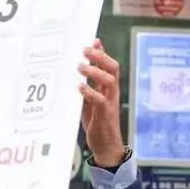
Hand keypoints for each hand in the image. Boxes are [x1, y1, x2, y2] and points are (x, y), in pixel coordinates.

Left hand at [78, 39, 125, 167]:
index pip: (109, 66)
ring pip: (109, 80)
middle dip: (100, 56)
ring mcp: (110, 103)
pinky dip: (90, 92)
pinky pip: (100, 100)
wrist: (106, 147)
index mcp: (108, 89)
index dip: (102, 53)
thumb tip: (77, 76)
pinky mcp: (105, 114)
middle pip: (113, 68)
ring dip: (95, 71)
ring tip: (81, 66)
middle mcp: (111, 93)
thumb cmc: (97, 124)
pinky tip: (80, 87)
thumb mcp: (90, 103)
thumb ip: (87, 89)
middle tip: (86, 50)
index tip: (93, 41)